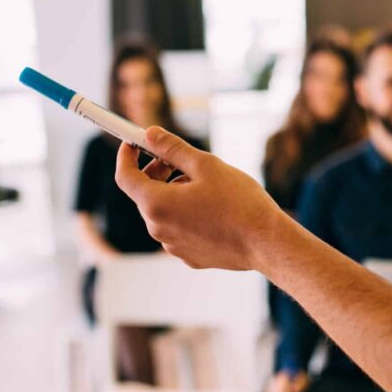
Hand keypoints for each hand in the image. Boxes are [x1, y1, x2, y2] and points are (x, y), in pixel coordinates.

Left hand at [115, 127, 281, 269]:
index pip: (125, 177)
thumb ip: (173, 149)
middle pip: (145, 195)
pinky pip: (180, 230)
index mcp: (157, 204)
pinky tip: (216, 210)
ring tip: (208, 186)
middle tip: (177, 160)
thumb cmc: (240, 203)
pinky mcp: (190, 256)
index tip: (133, 143)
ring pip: (165, 212)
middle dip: (156, 173)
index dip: (126, 156)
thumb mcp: (206, 166)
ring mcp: (173, 246)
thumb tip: (150, 134)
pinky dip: (189, 215)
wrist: (266, 242)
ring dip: (176, 194)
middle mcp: (159, 229)